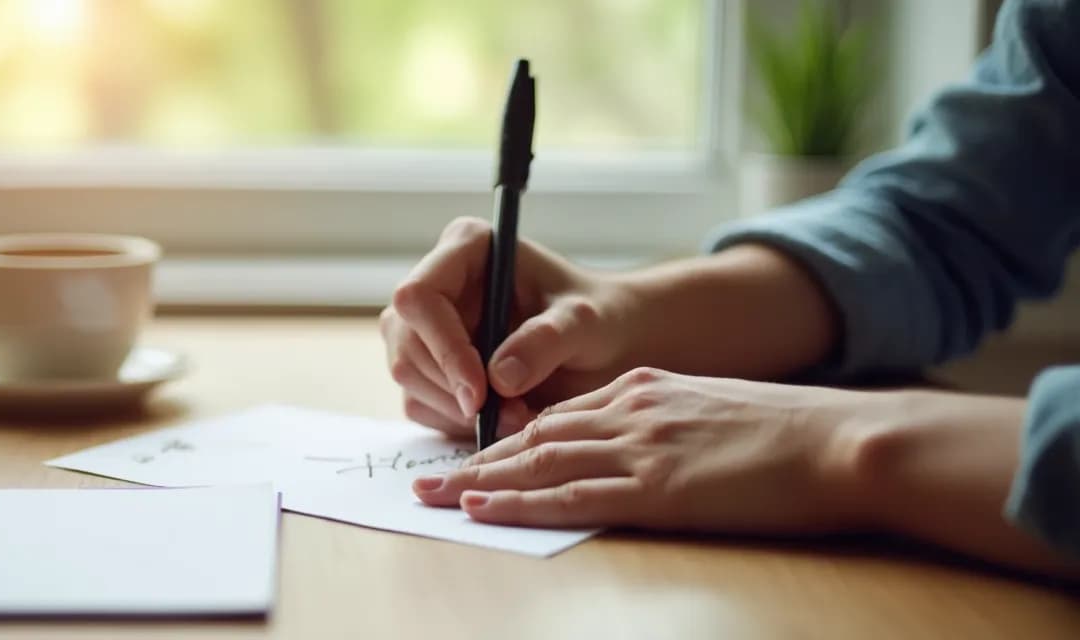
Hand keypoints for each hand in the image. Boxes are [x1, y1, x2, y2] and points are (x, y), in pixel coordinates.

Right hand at [379, 217, 639, 438]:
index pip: (420, 296)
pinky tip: (501, 416)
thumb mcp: (585, 323)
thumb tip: (500, 378)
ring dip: (458, 410)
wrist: (605, 345)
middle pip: (407, 343)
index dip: (443, 346)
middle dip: (453, 389)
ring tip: (517, 415)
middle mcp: (436, 282)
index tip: (481, 392)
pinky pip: (420, 403)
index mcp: (466, 247)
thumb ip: (547, 340)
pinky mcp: (428, 365)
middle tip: (511, 415)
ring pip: (408, 376)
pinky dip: (457, 421)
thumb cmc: (598, 318)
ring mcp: (425, 326)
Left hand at [412, 367, 875, 532]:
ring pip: (538, 463)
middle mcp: (632, 410)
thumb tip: (647, 449)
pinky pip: (571, 497)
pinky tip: (482, 508)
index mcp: (648, 389)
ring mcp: (641, 448)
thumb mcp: (720, 411)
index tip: (475, 455)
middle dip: (476, 459)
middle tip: (425, 480)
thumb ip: (672, 423)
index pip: (561, 414)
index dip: (510, 438)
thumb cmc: (797, 434)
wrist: (844, 439)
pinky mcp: (657, 488)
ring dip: (478, 481)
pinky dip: (519, 503)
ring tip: (431, 496)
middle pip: (533, 436)